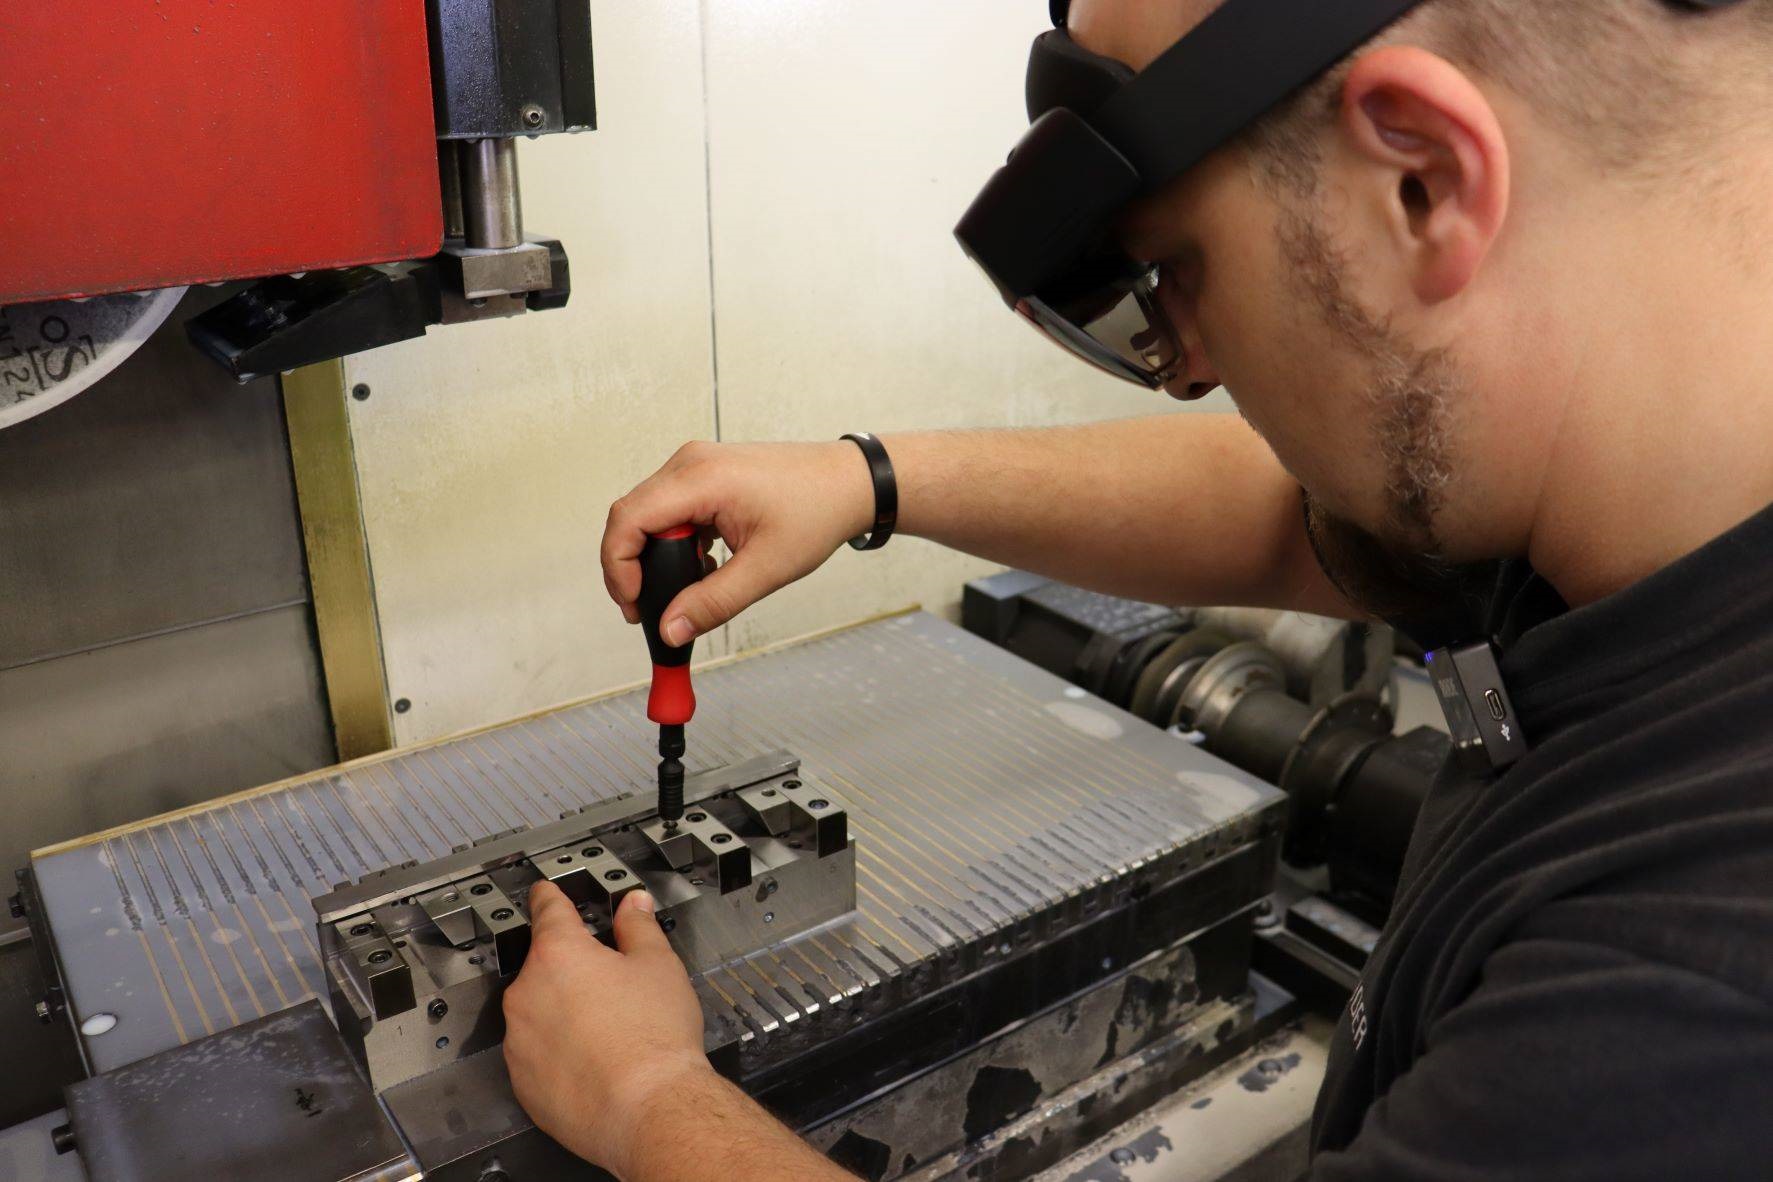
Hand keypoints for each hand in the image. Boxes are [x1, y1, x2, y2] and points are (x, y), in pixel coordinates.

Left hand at [503, 882, 715, 1174]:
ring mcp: (519, 1041)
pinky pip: (536, 1055)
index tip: (544, 893)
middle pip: (544, 967)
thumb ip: (638, 927)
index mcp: (559, 954)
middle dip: (572, 971)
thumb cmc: (655, 1040)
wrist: (649, 1109)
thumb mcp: (658, 965)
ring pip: (538, 1013)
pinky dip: (557, 1054)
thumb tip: (633, 905)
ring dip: (562, 1014)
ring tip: (608, 1034)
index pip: (547, 911)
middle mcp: (527, 993)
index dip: (549, 897)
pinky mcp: (522, 1083)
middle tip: (612, 988)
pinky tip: (594, 1063)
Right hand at [602, 441, 874, 642]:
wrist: (850, 483)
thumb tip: (671, 630)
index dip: (618, 568)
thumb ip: (713, 603)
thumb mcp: (766, 569)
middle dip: (631, 569)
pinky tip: (701, 567)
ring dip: (654, 557)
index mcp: (700, 479)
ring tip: (682, 593)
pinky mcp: (705, 474)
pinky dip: (674, 543)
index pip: (628, 520)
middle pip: (631, 518)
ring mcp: (696, 466)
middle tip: (647, 611)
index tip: (635, 605)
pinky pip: (670, 509)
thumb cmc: (818, 511)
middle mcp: (690, 464)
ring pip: (648, 516)